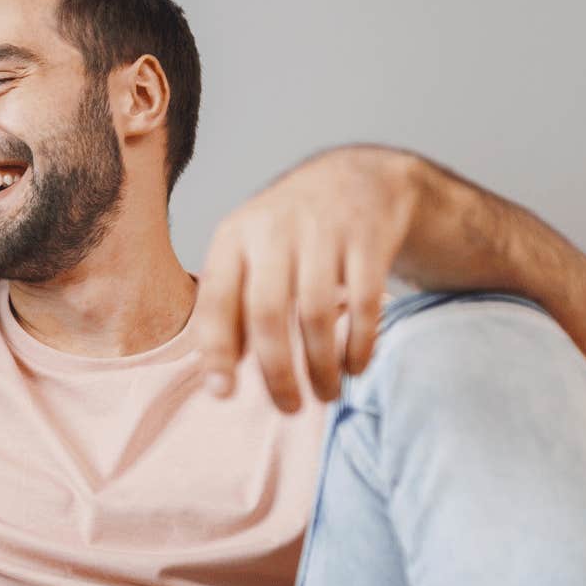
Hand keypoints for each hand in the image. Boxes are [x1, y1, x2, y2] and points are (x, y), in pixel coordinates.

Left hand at [194, 145, 418, 411]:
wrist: (357, 177)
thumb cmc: (288, 235)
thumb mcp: (247, 256)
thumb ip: (230, 310)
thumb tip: (219, 380)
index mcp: (234, 237)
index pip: (217, 300)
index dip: (217, 351)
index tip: (223, 394)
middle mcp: (275, 229)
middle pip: (267, 313)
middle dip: (277, 371)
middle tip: (289, 408)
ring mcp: (324, 230)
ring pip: (316, 313)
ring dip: (321, 366)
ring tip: (326, 394)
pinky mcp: (369, 237)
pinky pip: (364, 302)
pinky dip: (359, 342)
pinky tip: (355, 366)